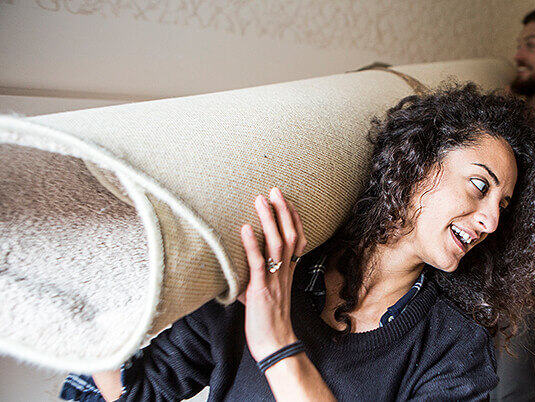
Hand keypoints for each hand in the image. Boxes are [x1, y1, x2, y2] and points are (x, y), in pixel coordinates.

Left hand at [239, 187, 306, 361]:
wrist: (275, 345)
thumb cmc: (267, 324)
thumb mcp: (262, 297)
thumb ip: (252, 281)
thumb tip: (236, 274)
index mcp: (287, 274)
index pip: (297, 241)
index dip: (294, 220)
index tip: (287, 202)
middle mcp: (284, 273)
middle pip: (289, 236)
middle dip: (283, 211)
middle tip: (275, 191)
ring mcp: (273, 280)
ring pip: (277, 244)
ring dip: (269, 220)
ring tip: (261, 200)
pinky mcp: (261, 290)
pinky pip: (257, 264)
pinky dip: (251, 244)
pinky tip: (244, 229)